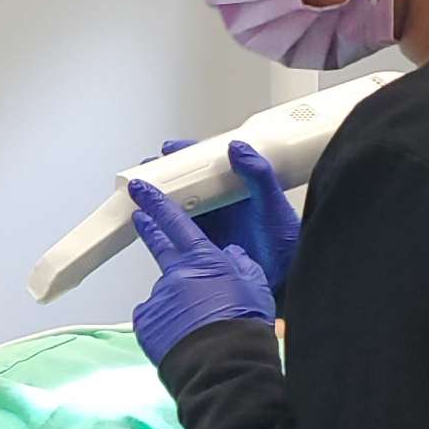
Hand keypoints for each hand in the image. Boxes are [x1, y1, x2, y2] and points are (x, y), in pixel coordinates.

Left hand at [129, 178, 274, 366]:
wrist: (222, 364)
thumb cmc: (243, 326)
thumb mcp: (255, 287)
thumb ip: (242, 265)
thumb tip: (233, 254)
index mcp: (203, 261)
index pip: (176, 224)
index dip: (158, 205)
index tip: (142, 192)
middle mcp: (175, 275)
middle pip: (159, 246)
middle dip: (149, 230)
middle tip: (140, 220)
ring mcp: (157, 299)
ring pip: (164, 293)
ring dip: (175, 301)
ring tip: (195, 325)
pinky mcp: (145, 322)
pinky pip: (153, 317)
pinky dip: (163, 323)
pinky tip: (179, 336)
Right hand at [158, 137, 301, 294]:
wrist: (285, 279)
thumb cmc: (286, 244)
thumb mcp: (272, 205)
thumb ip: (259, 176)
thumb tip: (238, 149)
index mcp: (241, 188)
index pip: (211, 164)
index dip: (189, 154)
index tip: (170, 150)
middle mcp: (225, 204)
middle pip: (191, 183)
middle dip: (167, 175)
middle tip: (147, 171)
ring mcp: (215, 224)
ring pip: (182, 206)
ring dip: (162, 199)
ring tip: (142, 194)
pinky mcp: (206, 245)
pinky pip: (180, 230)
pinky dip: (164, 225)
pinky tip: (150, 223)